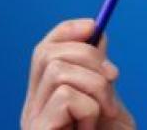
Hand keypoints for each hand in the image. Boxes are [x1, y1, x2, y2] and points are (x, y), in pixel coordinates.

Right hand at [21, 19, 135, 129]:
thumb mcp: (107, 101)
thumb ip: (99, 74)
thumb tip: (96, 33)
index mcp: (46, 98)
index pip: (43, 51)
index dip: (67, 31)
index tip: (94, 26)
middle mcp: (33, 108)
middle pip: (47, 53)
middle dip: (89, 54)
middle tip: (113, 77)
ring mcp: (33, 121)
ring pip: (58, 70)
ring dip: (96, 85)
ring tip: (106, 112)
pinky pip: (65, 97)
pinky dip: (90, 109)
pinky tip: (90, 128)